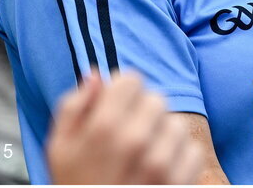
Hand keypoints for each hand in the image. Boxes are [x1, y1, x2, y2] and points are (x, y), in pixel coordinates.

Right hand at [46, 71, 202, 184]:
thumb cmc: (78, 186)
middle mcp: (135, 140)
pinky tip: (159, 171)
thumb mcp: (59, 149)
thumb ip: (74, 106)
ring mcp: (161, 162)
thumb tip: (95, 75)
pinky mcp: (180, 181)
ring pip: (176, 123)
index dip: (123, 92)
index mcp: (102, 128)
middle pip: (156, 98)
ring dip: (162, 136)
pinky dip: (180, 158)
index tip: (117, 107)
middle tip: (128, 138)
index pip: (131, 79)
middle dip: (142, 113)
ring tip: (143, 157)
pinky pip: (193, 150)